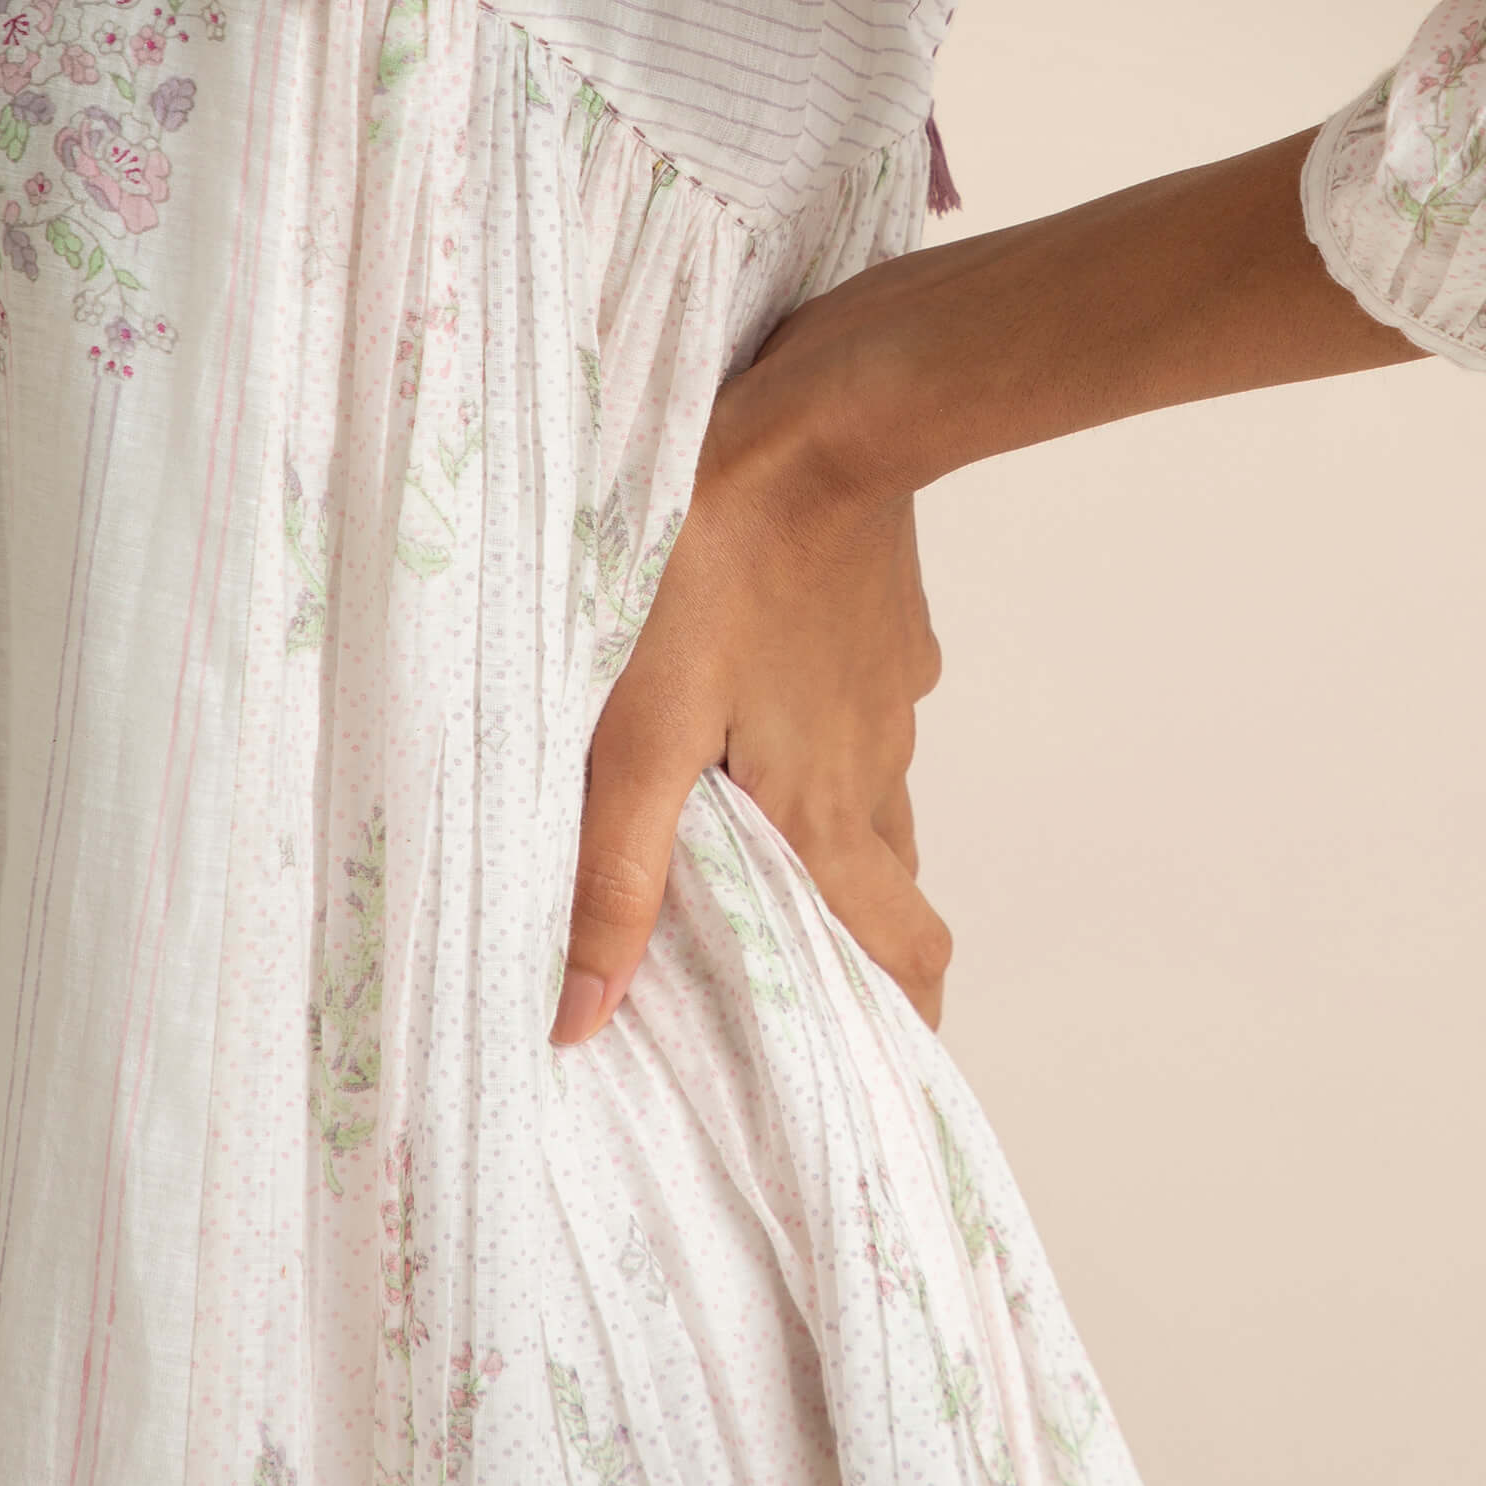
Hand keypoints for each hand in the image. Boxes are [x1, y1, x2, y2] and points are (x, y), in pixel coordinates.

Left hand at [551, 295, 952, 1046]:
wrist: (822, 416)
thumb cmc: (714, 564)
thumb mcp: (636, 727)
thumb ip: (610, 875)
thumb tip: (579, 1020)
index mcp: (825, 812)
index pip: (903, 953)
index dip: (905, 1022)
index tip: (888, 1069)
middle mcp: (875, 763)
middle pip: (890, 881)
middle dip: (856, 931)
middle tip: (793, 957)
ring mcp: (893, 685)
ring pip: (872, 786)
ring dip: (831, 821)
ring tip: (752, 818)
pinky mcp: (889, 617)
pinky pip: (864, 697)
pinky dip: (825, 721)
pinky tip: (762, 680)